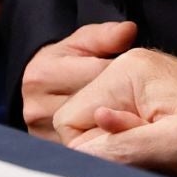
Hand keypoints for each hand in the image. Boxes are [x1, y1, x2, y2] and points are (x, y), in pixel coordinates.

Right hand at [21, 21, 136, 140]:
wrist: (44, 83)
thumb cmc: (69, 59)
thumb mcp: (85, 40)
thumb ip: (106, 35)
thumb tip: (128, 30)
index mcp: (44, 74)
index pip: (96, 76)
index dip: (122, 74)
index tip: (137, 74)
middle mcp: (36, 105)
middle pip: (94, 106)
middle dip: (120, 100)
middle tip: (140, 96)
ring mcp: (40, 130)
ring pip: (91, 129)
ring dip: (112, 121)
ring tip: (130, 110)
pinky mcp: (48, 146)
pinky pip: (84, 146)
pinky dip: (103, 137)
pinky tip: (115, 127)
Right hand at [54, 48, 176, 176]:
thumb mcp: (175, 146)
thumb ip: (118, 147)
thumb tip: (74, 151)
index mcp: (129, 72)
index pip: (69, 122)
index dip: (96, 151)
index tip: (136, 158)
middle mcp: (133, 74)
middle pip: (86, 130)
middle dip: (116, 155)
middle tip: (161, 159)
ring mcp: (148, 90)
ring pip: (110, 140)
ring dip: (135, 159)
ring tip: (174, 158)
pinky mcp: (161, 108)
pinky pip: (132, 140)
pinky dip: (150, 156)